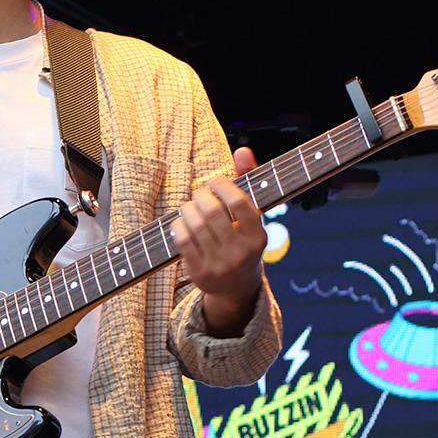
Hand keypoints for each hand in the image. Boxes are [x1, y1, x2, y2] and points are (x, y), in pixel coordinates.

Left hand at [172, 146, 266, 337]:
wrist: (236, 288)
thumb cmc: (242, 240)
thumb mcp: (251, 216)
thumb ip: (248, 181)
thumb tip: (242, 150)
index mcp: (258, 237)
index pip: (239, 202)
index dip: (221, 185)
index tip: (213, 181)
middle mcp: (241, 252)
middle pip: (212, 212)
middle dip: (200, 196)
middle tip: (199, 194)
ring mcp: (220, 265)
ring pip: (195, 225)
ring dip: (187, 209)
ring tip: (190, 206)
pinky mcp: (200, 273)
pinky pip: (182, 240)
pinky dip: (178, 225)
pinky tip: (182, 222)